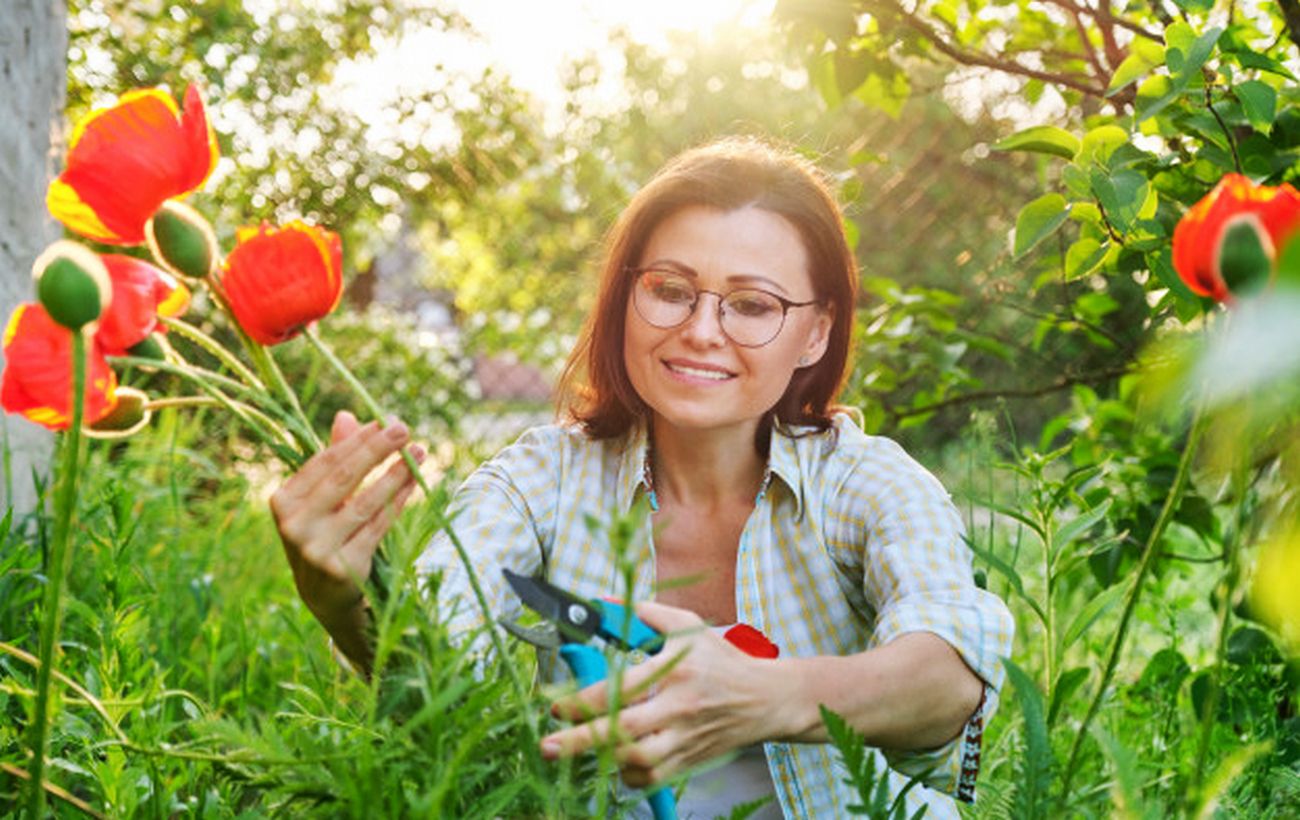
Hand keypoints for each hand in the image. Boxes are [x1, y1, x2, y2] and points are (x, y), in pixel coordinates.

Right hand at [270, 410, 424, 630]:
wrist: (323, 598)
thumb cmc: (323, 536)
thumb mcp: (320, 501)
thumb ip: (334, 461)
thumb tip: (347, 415)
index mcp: (283, 502)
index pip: (324, 462)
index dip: (356, 441)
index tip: (383, 422)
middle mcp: (294, 525)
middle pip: (343, 478)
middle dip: (376, 450)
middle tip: (404, 429)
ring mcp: (317, 549)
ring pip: (365, 502)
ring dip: (395, 474)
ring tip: (419, 453)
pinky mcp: (343, 568)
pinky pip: (378, 527)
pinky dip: (398, 502)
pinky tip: (413, 483)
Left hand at [540, 601, 775, 787]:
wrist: (766, 699)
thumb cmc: (722, 660)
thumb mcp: (687, 626)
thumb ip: (643, 613)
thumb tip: (602, 602)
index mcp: (676, 671)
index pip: (621, 690)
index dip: (584, 702)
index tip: (557, 708)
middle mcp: (680, 708)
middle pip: (623, 732)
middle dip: (580, 742)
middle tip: (549, 746)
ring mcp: (686, 738)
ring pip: (638, 762)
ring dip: (605, 759)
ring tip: (584, 751)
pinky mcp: (690, 759)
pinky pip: (653, 778)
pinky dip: (630, 776)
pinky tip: (618, 762)